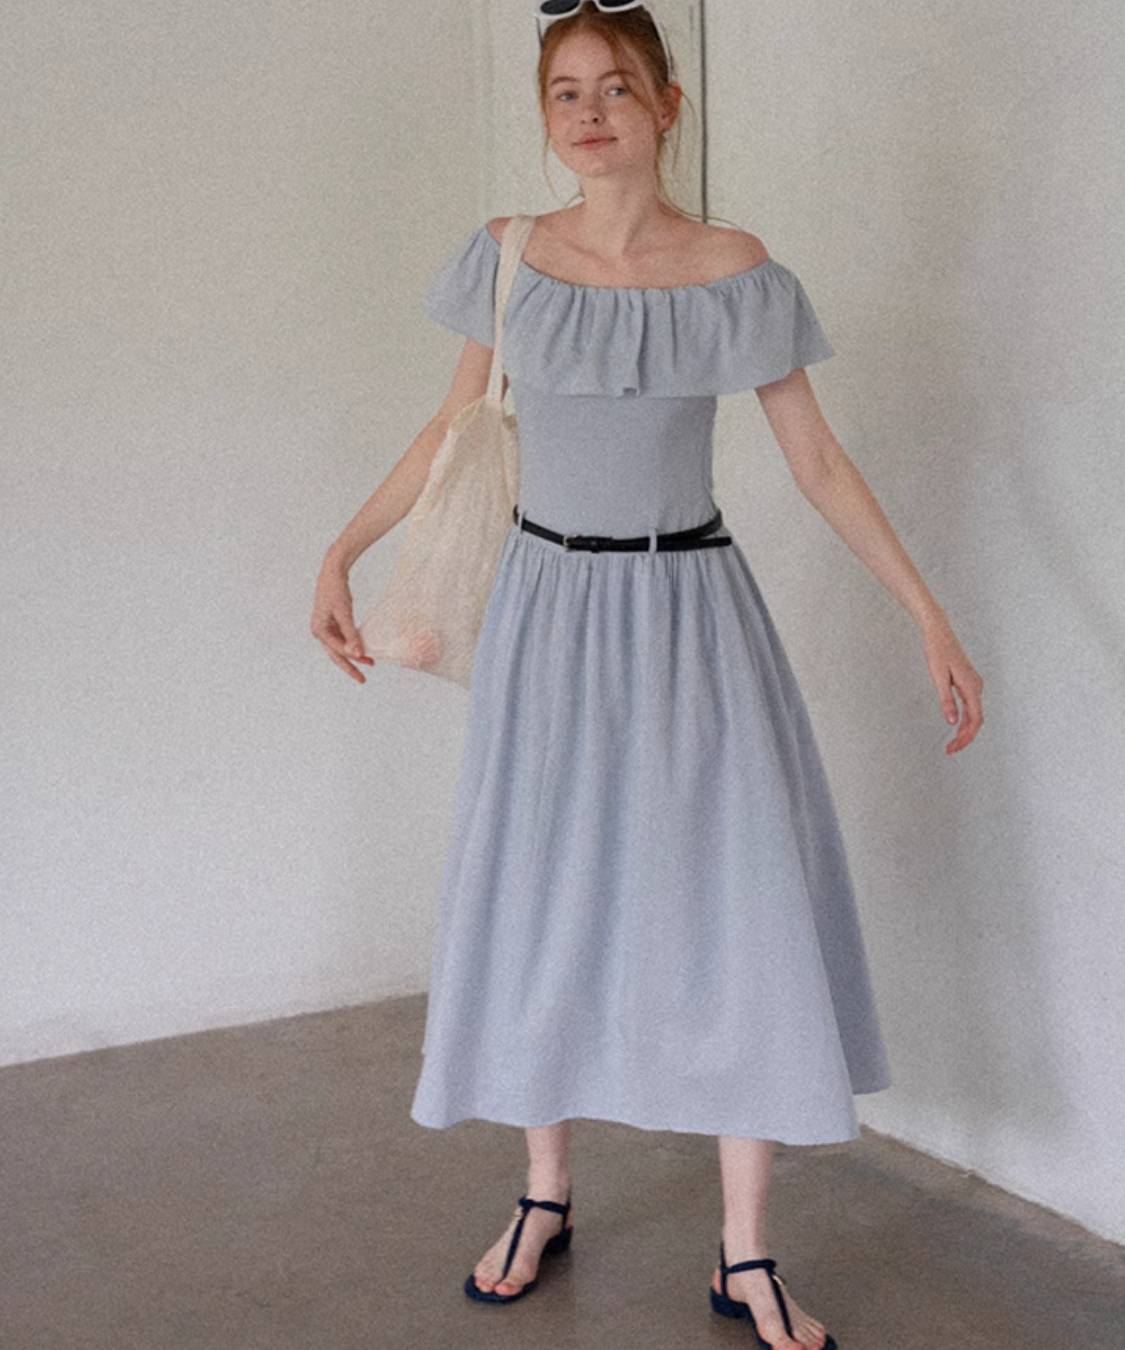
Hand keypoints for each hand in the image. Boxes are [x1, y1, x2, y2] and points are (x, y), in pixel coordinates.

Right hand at [310, 559, 374, 683]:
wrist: (333, 572)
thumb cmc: (336, 590)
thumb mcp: (344, 612)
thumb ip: (351, 634)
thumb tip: (357, 654)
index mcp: (319, 630)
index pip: (337, 649)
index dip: (352, 657)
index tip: (368, 662)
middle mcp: (320, 632)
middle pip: (336, 654)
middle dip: (350, 666)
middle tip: (363, 680)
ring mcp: (326, 628)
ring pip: (341, 648)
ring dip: (354, 655)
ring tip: (370, 662)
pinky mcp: (333, 624)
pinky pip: (343, 639)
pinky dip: (353, 645)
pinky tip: (364, 649)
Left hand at [921, 614, 983, 753]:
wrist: (939, 633)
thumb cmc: (937, 652)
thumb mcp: (938, 677)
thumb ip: (946, 700)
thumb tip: (952, 722)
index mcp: (971, 687)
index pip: (974, 720)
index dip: (965, 737)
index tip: (953, 748)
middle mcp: (976, 686)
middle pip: (976, 719)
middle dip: (965, 737)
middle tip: (950, 750)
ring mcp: (974, 684)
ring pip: (974, 713)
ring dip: (965, 729)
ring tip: (952, 743)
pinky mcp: (968, 682)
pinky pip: (971, 705)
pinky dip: (964, 718)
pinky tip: (956, 725)